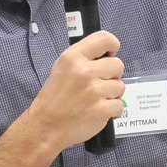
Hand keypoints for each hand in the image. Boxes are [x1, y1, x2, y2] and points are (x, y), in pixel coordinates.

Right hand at [28, 31, 124, 151]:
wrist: (46, 126)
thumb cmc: (53, 98)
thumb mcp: (61, 68)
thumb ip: (83, 59)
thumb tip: (107, 56)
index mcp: (73, 58)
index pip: (104, 39)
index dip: (112, 46)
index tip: (110, 54)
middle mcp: (84, 72)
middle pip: (118, 65)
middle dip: (112, 75)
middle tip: (99, 84)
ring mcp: (94, 92)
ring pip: (120, 87)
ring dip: (112, 94)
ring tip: (96, 100)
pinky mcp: (102, 110)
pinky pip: (119, 105)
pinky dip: (111, 110)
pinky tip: (98, 111)